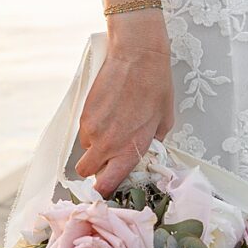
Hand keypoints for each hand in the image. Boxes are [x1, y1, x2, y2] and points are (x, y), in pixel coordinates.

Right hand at [75, 12, 173, 196]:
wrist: (137, 56)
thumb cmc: (155, 85)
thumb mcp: (164, 121)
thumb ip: (151, 144)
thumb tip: (143, 155)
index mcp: (129, 149)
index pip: (106, 185)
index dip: (104, 191)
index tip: (107, 188)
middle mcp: (106, 143)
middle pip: (86, 172)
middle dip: (95, 168)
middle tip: (110, 156)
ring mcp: (91, 129)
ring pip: (86, 150)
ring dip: (96, 146)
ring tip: (114, 127)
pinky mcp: (84, 115)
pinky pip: (84, 132)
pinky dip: (94, 129)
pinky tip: (109, 113)